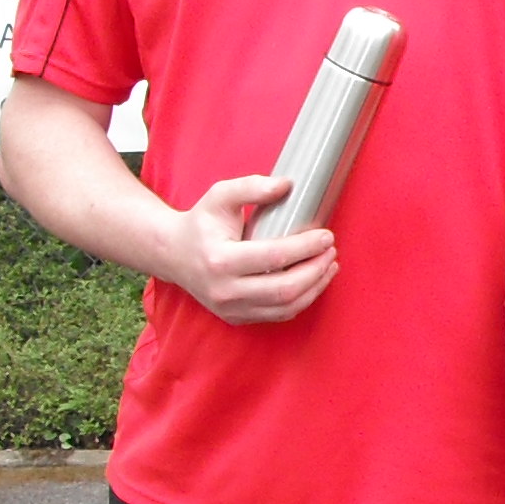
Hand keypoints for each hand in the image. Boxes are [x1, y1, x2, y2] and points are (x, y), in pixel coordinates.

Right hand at [160, 173, 337, 323]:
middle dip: (316, 270)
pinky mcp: (236, 317)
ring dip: (315, 287)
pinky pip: (278, 315)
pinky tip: (313, 282)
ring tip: (329, 266)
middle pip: (285, 289)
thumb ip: (252, 187)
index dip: (306, 247)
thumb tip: (287, 185)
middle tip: (331, 251)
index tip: (326, 235)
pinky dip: (302, 300)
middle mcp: (224, 290)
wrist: (173, 254)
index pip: (275, 257)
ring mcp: (230, 308)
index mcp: (220, 260)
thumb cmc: (201, 223)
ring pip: (285, 307)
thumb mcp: (220, 196)